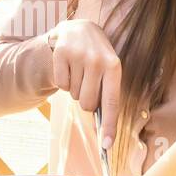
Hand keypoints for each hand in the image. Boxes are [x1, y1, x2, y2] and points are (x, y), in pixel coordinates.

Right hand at [46, 19, 121, 147]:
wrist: (78, 29)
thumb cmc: (97, 58)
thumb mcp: (107, 69)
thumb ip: (106, 96)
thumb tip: (101, 132)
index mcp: (114, 66)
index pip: (112, 103)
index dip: (109, 126)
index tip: (106, 146)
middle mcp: (98, 60)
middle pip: (87, 103)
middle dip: (86, 101)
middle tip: (87, 84)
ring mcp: (79, 56)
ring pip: (73, 95)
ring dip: (75, 88)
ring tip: (79, 71)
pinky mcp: (61, 53)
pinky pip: (60, 85)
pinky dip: (63, 81)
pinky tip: (68, 67)